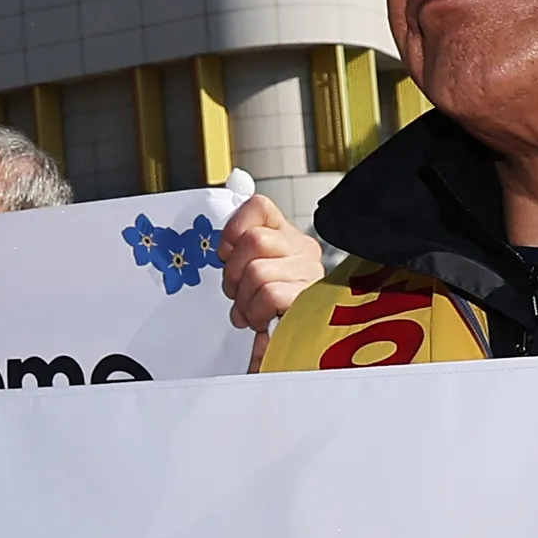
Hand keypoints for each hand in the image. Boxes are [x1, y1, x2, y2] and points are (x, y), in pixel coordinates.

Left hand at [220, 192, 322, 356]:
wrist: (293, 353)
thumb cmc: (267, 312)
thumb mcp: (248, 274)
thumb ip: (240, 243)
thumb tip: (237, 183)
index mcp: (288, 238)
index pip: (258, 207)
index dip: (233, 229)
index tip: (226, 253)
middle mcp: (304, 251)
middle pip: (253, 241)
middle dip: (233, 273)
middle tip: (235, 292)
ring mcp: (311, 274)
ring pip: (258, 270)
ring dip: (244, 298)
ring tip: (250, 311)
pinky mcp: (311, 299)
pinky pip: (270, 294)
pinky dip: (257, 311)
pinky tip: (262, 321)